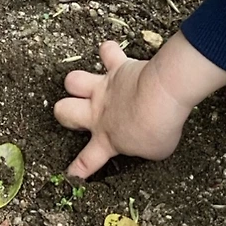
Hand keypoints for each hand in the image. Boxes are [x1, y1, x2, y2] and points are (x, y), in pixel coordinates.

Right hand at [53, 40, 190, 177]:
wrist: (162, 97)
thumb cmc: (159, 128)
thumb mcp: (155, 151)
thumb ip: (144, 148)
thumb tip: (145, 142)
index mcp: (107, 139)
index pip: (87, 160)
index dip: (77, 169)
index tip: (71, 173)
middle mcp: (99, 112)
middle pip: (64, 111)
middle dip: (65, 113)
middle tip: (79, 113)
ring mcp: (106, 88)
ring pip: (73, 80)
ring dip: (77, 82)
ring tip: (88, 83)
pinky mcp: (119, 67)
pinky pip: (107, 52)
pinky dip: (108, 51)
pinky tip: (110, 51)